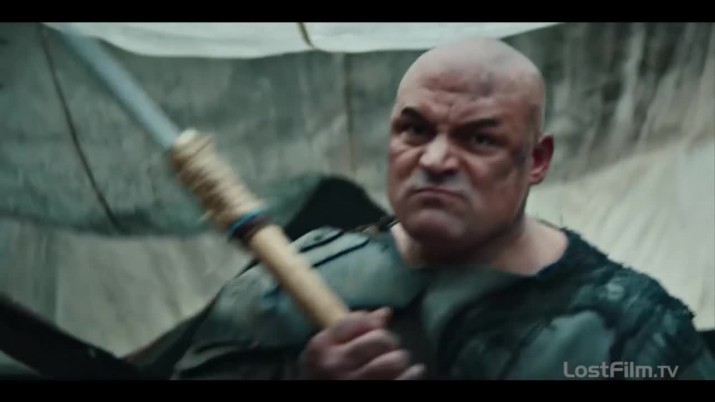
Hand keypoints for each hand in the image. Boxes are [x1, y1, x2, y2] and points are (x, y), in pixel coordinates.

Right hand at [300, 307, 424, 379]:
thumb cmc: (324, 375)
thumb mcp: (326, 351)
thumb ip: (351, 328)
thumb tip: (386, 312)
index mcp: (322, 347)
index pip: (359, 320)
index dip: (373, 323)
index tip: (374, 331)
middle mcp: (336, 365)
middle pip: (379, 339)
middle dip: (388, 341)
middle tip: (387, 349)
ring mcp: (353, 382)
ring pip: (393, 361)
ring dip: (399, 359)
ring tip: (396, 363)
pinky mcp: (373, 393)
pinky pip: (402, 381)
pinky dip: (412, 374)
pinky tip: (413, 371)